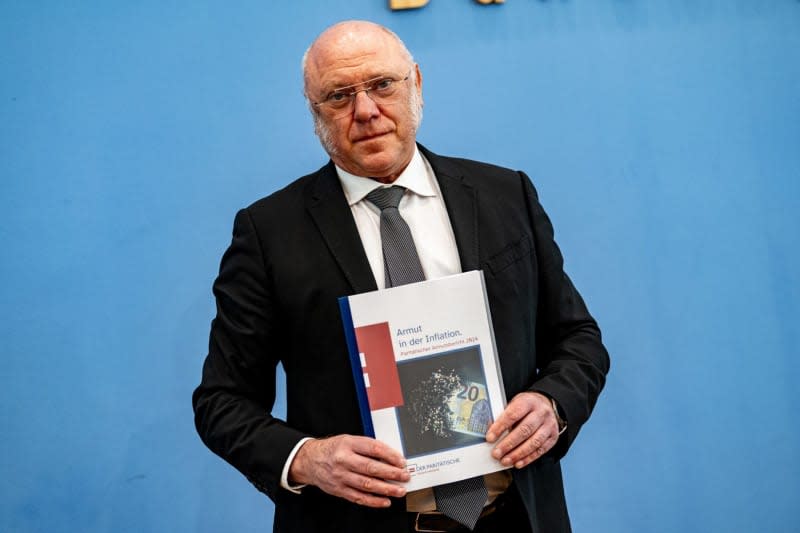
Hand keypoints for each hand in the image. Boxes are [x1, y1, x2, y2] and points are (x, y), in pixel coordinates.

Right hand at [289, 435, 409, 507]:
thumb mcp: (349, 440)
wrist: (310, 460)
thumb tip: (390, 456)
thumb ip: (367, 447)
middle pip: (371, 468)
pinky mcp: (339, 490)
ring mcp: (341, 476)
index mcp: (348, 444)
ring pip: (367, 485)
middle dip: (391, 473)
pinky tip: (385, 501)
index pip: (373, 448)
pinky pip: (359, 497)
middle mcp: (344, 460)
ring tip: (399, 490)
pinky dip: (373, 501)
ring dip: (386, 489)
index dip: (390, 455)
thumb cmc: (333, 449)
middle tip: (404, 476)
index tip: (401, 461)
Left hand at [485, 392, 558, 468]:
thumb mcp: (515, 403)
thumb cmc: (526, 406)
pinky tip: (518, 463)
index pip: (513, 414)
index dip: (500, 427)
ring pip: (534, 442)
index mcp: (528, 402)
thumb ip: (505, 416)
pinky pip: (541, 450)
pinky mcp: (553, 437)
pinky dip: (528, 458)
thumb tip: (490, 430)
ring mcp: (549, 425)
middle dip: (508, 444)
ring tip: (505, 460)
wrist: (546, 404)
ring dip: (517, 454)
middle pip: (524, 430)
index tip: (490, 438)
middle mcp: (541, 413)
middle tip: (496, 453)